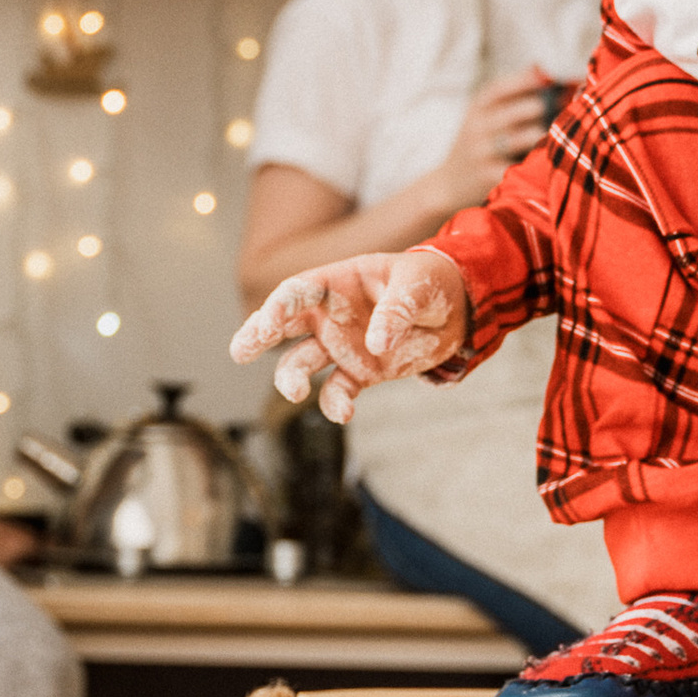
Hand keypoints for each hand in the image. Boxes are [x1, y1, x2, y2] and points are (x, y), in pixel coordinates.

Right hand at [231, 247, 471, 423]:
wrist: (457, 311)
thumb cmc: (430, 282)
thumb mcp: (418, 286)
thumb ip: (396, 309)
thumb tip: (375, 342)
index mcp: (338, 282)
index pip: (299, 291)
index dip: (280, 305)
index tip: (267, 321)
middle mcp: (330, 315)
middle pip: (284, 325)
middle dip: (259, 336)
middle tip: (240, 351)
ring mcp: (341, 345)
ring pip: (302, 363)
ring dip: (290, 378)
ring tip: (294, 392)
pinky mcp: (359, 372)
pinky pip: (337, 390)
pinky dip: (335, 404)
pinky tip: (344, 413)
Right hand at [435, 70, 566, 211]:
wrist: (448, 185)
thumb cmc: (478, 142)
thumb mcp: (482, 114)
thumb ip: (510, 92)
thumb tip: (542, 67)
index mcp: (478, 106)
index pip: (505, 87)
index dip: (531, 82)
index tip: (553, 79)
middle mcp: (478, 126)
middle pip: (527, 109)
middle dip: (548, 110)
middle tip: (564, 110)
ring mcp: (483, 152)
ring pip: (531, 136)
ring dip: (547, 135)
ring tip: (554, 136)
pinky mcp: (490, 177)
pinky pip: (524, 164)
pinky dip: (538, 162)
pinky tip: (544, 161)